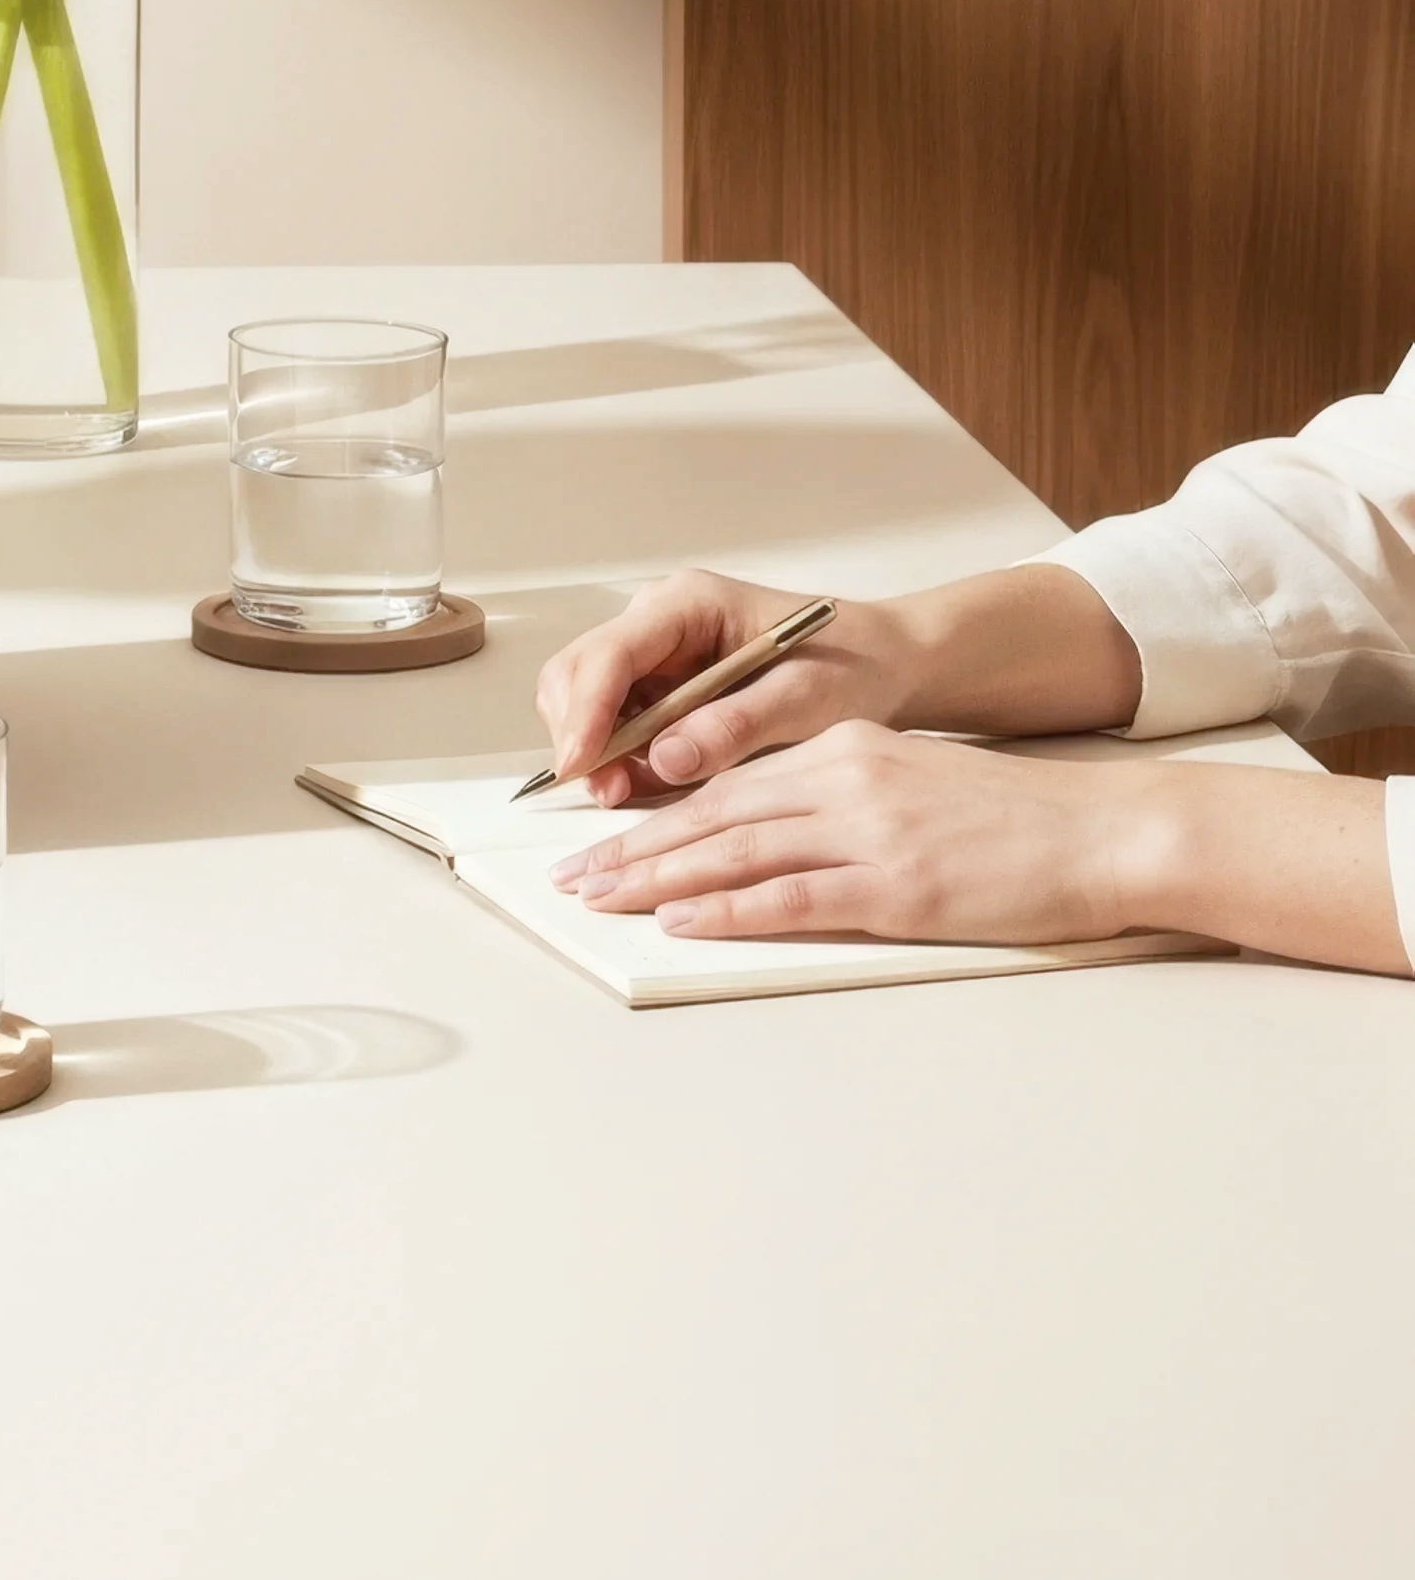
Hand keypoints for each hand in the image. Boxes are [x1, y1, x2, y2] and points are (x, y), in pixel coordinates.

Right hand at [532, 569, 918, 803]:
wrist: (882, 664)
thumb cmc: (850, 667)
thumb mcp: (802, 699)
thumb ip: (733, 725)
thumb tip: (664, 759)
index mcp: (687, 604)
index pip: (610, 652)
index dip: (586, 710)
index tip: (581, 764)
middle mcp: (658, 620)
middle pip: (578, 671)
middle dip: (580, 733)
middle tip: (605, 792)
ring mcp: (656, 653)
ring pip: (585, 698)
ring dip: (594, 749)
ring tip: (623, 793)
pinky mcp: (661, 686)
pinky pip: (614, 720)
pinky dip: (615, 755)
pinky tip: (640, 783)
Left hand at [551, 722, 1151, 944]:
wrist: (1101, 832)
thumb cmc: (1016, 822)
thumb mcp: (913, 786)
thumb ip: (843, 801)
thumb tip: (773, 838)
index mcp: (847, 752)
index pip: (727, 782)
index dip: (658, 813)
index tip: (605, 837)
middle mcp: (846, 780)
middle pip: (715, 813)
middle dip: (635, 845)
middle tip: (572, 872)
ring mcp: (871, 833)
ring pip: (738, 850)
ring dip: (658, 876)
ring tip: (601, 895)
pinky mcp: (899, 886)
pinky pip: (793, 897)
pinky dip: (729, 908)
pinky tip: (684, 919)